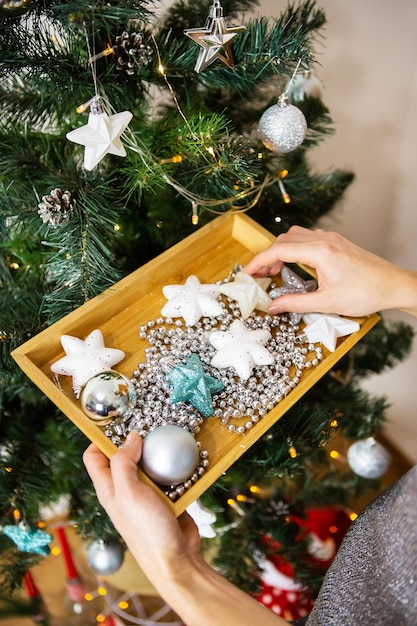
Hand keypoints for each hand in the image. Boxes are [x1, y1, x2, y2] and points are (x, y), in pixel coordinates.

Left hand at [83, 431, 202, 589]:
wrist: (177, 560)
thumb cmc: (147, 531)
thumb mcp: (128, 494)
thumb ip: (123, 463)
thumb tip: (131, 436)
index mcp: (109, 488)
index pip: (94, 456)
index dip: (101, 437)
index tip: (118, 421)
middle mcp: (125, 489)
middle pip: (124, 455)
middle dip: (136, 439)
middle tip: (150, 423)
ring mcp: (147, 493)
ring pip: (149, 463)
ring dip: (159, 451)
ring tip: (170, 432)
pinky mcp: (168, 497)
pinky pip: (170, 474)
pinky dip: (177, 465)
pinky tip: (187, 455)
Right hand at [244, 225, 416, 317]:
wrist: (393, 285)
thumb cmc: (366, 292)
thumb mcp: (326, 303)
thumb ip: (295, 303)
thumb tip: (274, 306)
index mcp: (319, 251)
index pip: (278, 250)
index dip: (259, 261)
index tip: (247, 272)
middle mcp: (323, 239)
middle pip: (284, 239)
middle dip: (268, 256)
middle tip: (259, 276)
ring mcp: (331, 239)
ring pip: (295, 236)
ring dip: (281, 250)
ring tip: (275, 271)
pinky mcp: (337, 242)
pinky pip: (308, 238)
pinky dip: (295, 248)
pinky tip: (295, 265)